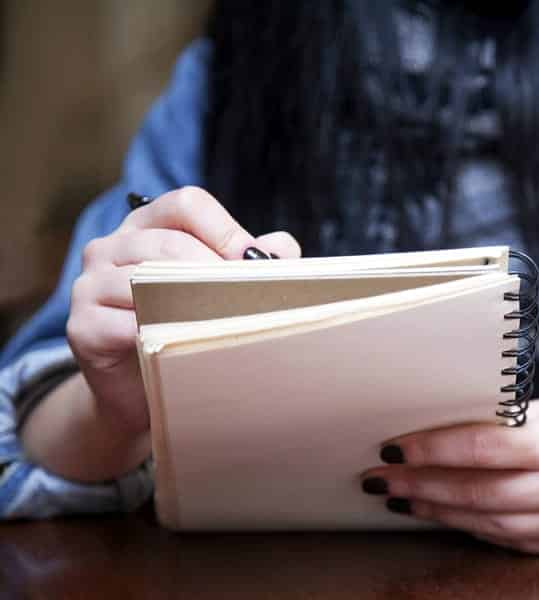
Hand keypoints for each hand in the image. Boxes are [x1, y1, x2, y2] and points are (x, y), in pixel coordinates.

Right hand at [66, 186, 300, 434]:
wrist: (141, 389)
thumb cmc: (185, 327)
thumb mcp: (219, 288)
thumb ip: (248, 262)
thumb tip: (282, 249)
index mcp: (148, 226)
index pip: (186, 204)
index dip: (225, 229)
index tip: (255, 260)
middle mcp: (111, 246)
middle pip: (169, 243)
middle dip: (215, 271)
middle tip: (248, 297)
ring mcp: (90, 285)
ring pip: (145, 280)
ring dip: (193, 302)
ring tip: (225, 319)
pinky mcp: (83, 326)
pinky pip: (125, 324)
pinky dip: (161, 334)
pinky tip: (185, 344)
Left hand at [361, 393, 538, 556]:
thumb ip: (506, 423)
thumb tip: (442, 429)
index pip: (480, 448)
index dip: (431, 450)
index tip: (394, 448)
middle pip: (475, 491)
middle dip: (419, 486)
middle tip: (379, 479)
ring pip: (484, 522)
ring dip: (436, 511)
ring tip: (402, 498)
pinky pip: (506, 539)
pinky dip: (471, 526)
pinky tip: (444, 514)